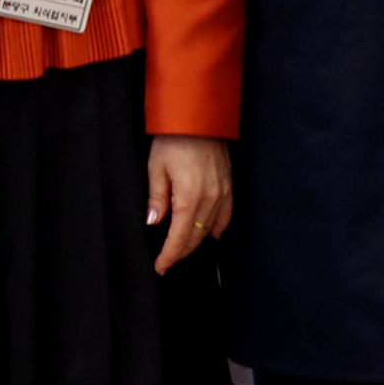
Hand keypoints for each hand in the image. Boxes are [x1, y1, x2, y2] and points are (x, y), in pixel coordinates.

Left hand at [147, 135, 232, 273]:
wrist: (198, 117)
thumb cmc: (173, 139)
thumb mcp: (156, 168)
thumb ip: (157, 198)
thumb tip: (155, 222)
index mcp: (189, 198)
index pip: (180, 238)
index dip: (169, 256)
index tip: (161, 267)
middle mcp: (210, 200)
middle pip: (196, 238)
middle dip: (181, 252)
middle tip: (167, 262)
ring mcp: (223, 193)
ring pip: (210, 230)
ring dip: (196, 242)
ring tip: (182, 250)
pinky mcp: (229, 185)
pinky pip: (226, 215)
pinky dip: (218, 228)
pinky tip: (211, 234)